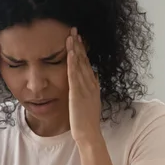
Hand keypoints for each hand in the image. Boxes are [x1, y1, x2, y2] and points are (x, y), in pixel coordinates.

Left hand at [67, 27, 101, 145]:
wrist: (89, 134)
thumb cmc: (87, 121)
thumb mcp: (91, 101)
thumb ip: (91, 88)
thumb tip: (93, 76)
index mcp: (93, 86)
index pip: (87, 64)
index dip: (83, 50)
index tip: (79, 39)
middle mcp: (90, 84)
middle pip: (84, 60)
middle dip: (79, 45)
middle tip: (74, 30)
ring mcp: (84, 88)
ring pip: (80, 65)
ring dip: (76, 49)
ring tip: (71, 36)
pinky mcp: (77, 93)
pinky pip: (74, 75)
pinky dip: (73, 63)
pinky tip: (71, 52)